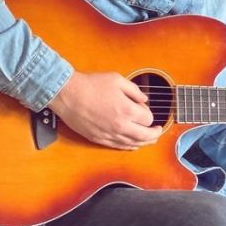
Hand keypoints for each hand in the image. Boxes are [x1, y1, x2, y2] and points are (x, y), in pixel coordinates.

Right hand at [47, 71, 161, 149]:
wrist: (68, 95)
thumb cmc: (91, 85)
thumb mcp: (117, 79)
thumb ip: (134, 90)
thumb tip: (144, 99)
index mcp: (127, 110)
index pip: (148, 119)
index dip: (149, 114)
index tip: (144, 110)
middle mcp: (120, 125)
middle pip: (145, 136)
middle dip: (155, 133)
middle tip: (158, 130)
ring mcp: (109, 134)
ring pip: (133, 144)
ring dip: (145, 142)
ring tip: (150, 140)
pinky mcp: (99, 139)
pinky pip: (119, 147)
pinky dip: (129, 147)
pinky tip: (134, 145)